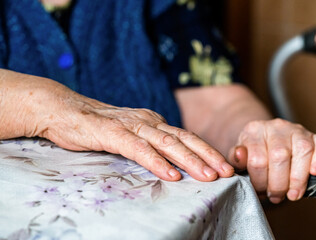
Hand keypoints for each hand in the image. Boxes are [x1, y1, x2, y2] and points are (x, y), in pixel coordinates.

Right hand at [0, 70, 233, 181]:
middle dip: (208, 156)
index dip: (208, 151)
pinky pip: (138, 149)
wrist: (64, 110)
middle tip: (227, 173)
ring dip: (189, 160)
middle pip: (184, 139)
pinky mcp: (112, 133)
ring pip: (166, 143)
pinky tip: (170, 175)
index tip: (225, 167)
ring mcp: (131, 125)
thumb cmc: (99, 127)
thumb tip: (171, 161)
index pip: (187, 136)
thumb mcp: (131, 134)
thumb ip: (149, 144)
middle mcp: (148, 121)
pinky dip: (156, 162)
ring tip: (208, 176)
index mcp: (154, 122)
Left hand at [227, 118, 315, 202]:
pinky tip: (314, 173)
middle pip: (279, 156)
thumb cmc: (252, 152)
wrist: (264, 137)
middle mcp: (275, 127)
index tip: (261, 192)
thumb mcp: (239, 156)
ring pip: (302, 151)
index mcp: (253, 131)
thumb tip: (239, 155)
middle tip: (276, 196)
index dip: (260, 181)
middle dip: (278, 184)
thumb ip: (236, 159)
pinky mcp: (313, 135)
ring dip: (298, 178)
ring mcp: (296, 129)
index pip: (257, 159)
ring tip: (292, 194)